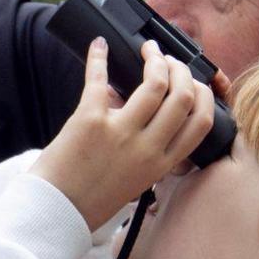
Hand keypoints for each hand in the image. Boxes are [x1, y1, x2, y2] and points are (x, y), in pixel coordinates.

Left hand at [29, 38, 216, 230]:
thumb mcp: (136, 180)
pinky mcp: (89, 120)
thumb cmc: (91, 199)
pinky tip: (99, 46)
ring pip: (154, 84)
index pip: (200, 123)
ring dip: (155, 59)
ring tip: (148, 51)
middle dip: (180, 70)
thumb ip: (149, 149)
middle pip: (182, 96)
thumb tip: (136, 103)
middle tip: (167, 60)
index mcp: (160, 164)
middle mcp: (146, 148)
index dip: (203, 96)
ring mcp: (120, 133)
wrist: (55, 212)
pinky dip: (99, 57)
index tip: (195, 83)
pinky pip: (100, 79)